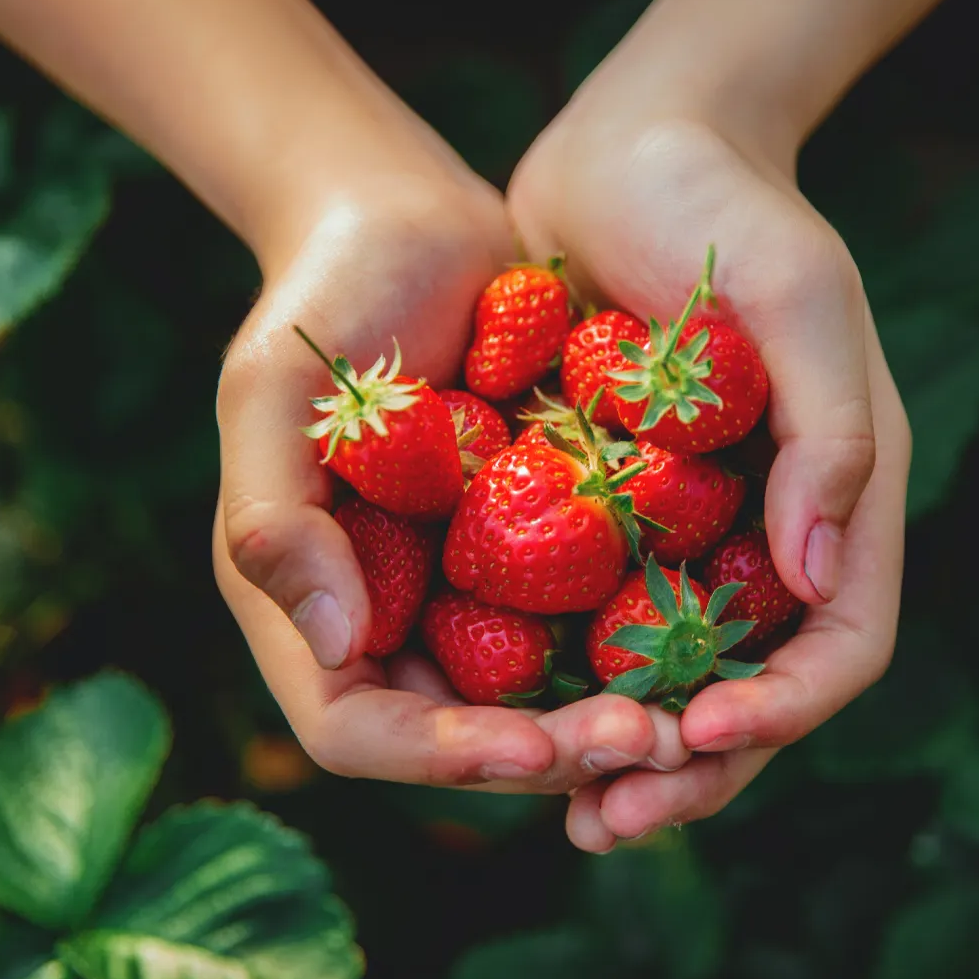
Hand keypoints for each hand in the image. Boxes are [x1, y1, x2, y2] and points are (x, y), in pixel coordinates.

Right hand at [212, 163, 679, 795]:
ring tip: (687, 710)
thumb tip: (333, 647)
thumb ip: (277, 519)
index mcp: (310, 599)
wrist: (410, 223)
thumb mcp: (275, 394)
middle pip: (461, 732)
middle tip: (649, 739)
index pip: (357, 727)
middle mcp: (387, 612)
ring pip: (533, 693)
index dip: (440, 754)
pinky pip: (580, 617)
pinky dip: (631, 642)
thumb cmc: (325, 296)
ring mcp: (461, 583)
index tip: (535, 747)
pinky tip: (703, 637)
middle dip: (550, 750)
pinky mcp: (529, 544)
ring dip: (604, 714)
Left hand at [508, 107, 911, 849]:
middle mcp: (769, 531)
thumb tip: (819, 579)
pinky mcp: (610, 511)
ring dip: (622, 748)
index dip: (781, 709)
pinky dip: (562, 675)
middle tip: (609, 818)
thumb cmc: (725, 208)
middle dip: (692, 764)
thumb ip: (832, 433)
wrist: (631, 145)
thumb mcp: (800, 297)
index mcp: (838, 495)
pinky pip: (592, 617)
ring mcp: (689, 528)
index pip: (838, 644)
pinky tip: (500, 712)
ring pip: (668, 674)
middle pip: (751, 688)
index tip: (698, 730)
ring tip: (560, 805)